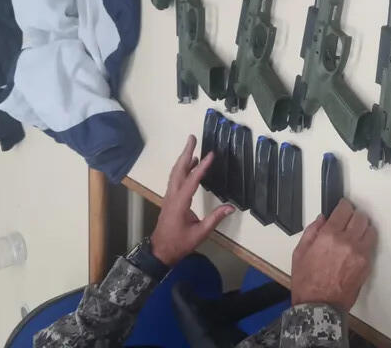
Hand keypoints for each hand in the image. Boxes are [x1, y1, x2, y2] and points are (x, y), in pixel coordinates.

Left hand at [150, 135, 234, 266]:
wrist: (160, 252)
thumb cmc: (179, 244)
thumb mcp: (199, 234)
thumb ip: (214, 219)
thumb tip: (231, 207)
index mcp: (180, 203)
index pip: (192, 181)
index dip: (202, 167)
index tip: (210, 154)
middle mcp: (172, 196)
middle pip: (178, 170)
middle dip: (185, 153)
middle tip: (192, 138)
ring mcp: (169, 197)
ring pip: (175, 173)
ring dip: (183, 159)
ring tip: (192, 147)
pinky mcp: (170, 199)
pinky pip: (175, 179)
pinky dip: (182, 169)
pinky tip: (189, 165)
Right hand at [291, 199, 377, 311]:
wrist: (319, 306)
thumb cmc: (307, 283)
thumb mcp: (299, 253)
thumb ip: (311, 232)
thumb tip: (322, 219)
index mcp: (329, 235)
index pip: (344, 209)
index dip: (344, 206)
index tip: (343, 207)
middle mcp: (347, 241)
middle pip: (360, 217)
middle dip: (354, 216)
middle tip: (349, 219)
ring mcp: (359, 253)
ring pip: (370, 229)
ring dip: (363, 228)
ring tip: (356, 232)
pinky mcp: (366, 264)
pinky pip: (371, 245)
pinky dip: (366, 242)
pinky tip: (357, 246)